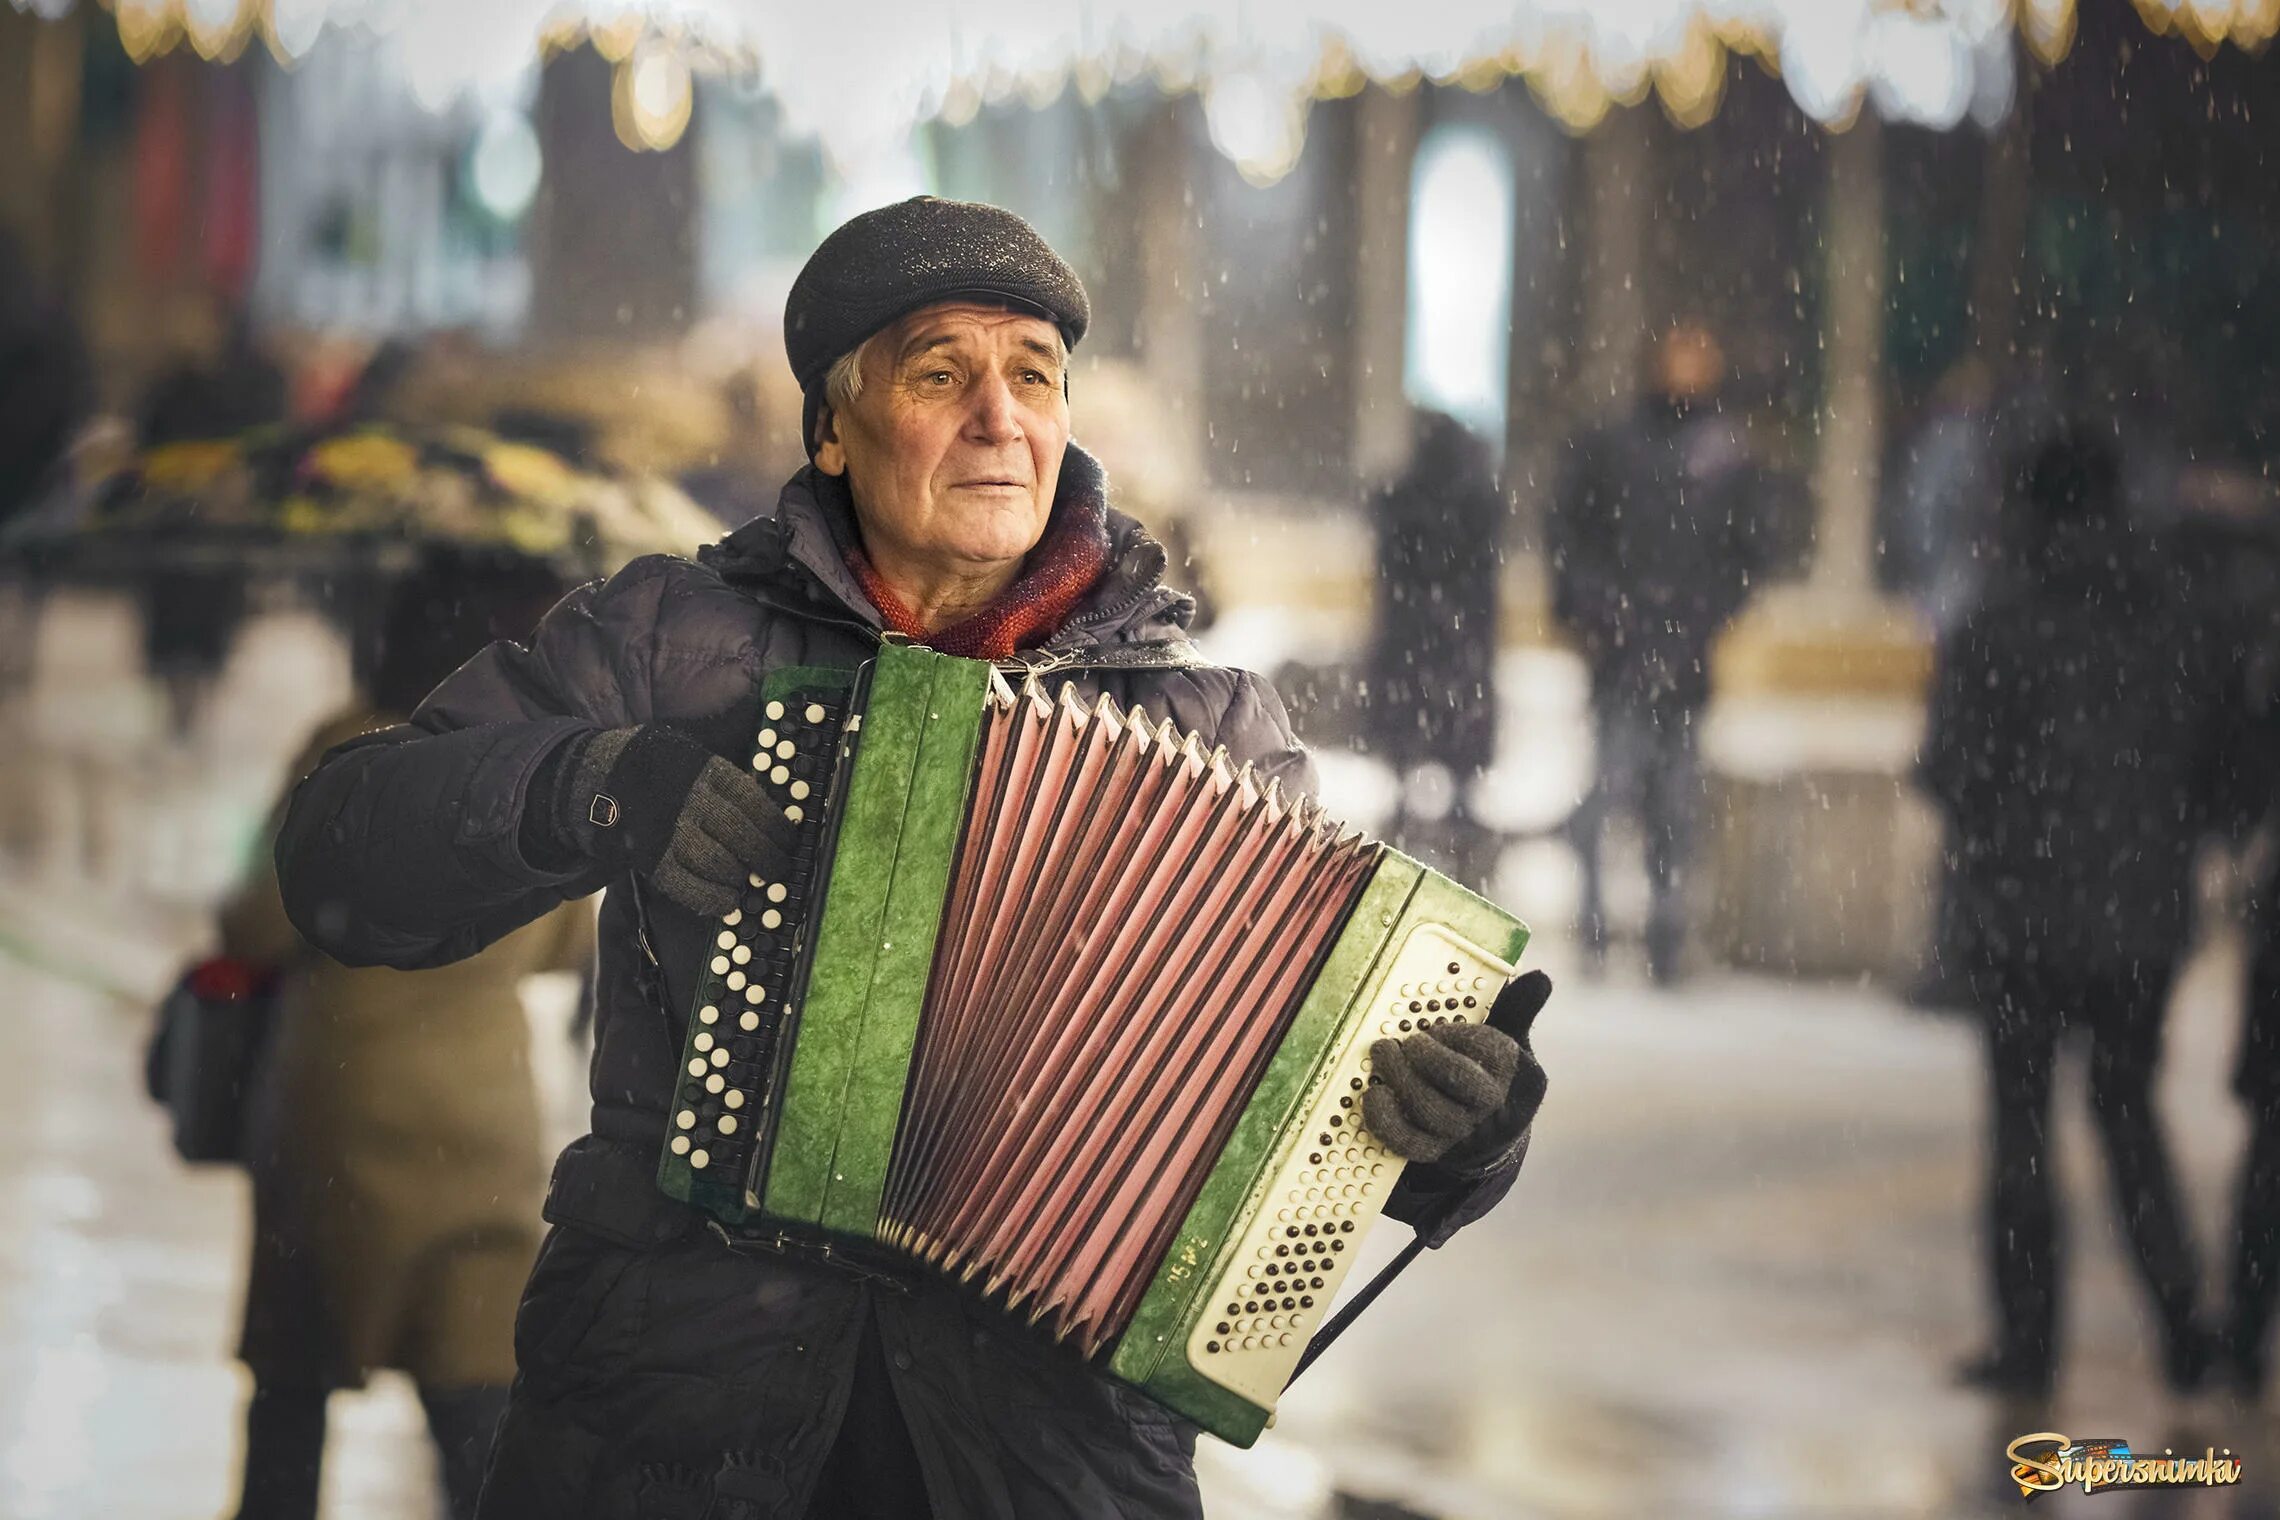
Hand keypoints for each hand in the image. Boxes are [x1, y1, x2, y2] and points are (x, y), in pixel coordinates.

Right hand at [529, 725, 794, 916]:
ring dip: (740, 878)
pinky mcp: (649, 857)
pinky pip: (688, 886)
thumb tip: (770, 814)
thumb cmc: (655, 769)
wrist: (593, 777)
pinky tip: (726, 901)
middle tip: (775, 869)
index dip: (778, 827)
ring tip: (747, 881)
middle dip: (767, 859)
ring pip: (719, 863)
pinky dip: (713, 898)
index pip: (755, 802)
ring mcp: (668, 829)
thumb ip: (724, 781)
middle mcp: (690, 798)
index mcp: (706, 769)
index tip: (789, 841)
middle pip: (743, 836)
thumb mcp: (691, 755)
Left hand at [1362, 970, 1550, 1167]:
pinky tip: (1374, 1094)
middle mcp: (1493, 1105)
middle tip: (1405, 1040)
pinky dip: (1386, 1119)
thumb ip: (1518, 1007)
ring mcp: (1463, 1132)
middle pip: (1462, 1082)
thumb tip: (1540, 979)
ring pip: (1431, 1110)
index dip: (1461, 1036)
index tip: (1439, 1026)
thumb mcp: (1508, 1035)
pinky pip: (1408, 1142)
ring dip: (1401, 1078)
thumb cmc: (1490, 1068)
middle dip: (1427, 1056)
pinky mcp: (1435, 1151)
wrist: (1488, 1128)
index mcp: (1515, 1072)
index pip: (1495, 1051)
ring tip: (1384, 1054)